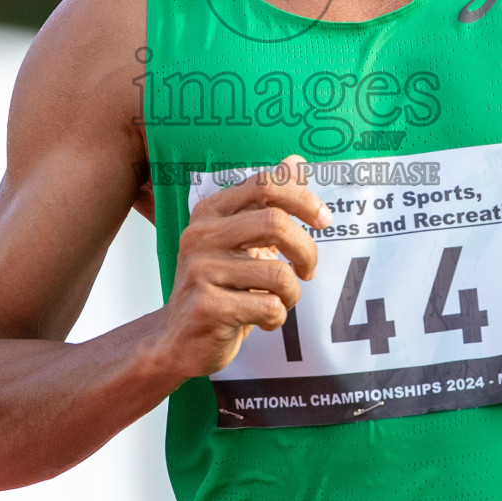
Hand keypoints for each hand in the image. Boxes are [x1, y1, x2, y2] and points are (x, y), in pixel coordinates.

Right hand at [159, 156, 328, 377]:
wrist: (178, 339)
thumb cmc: (219, 286)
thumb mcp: (240, 240)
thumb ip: (266, 203)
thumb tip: (295, 161)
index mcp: (210, 212)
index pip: (265, 185)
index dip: (303, 198)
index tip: (324, 220)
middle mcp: (200, 235)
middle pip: (276, 223)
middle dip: (306, 250)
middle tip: (309, 270)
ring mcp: (200, 270)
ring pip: (278, 274)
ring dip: (292, 293)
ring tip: (281, 301)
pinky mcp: (207, 307)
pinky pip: (269, 307)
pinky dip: (277, 317)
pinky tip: (263, 320)